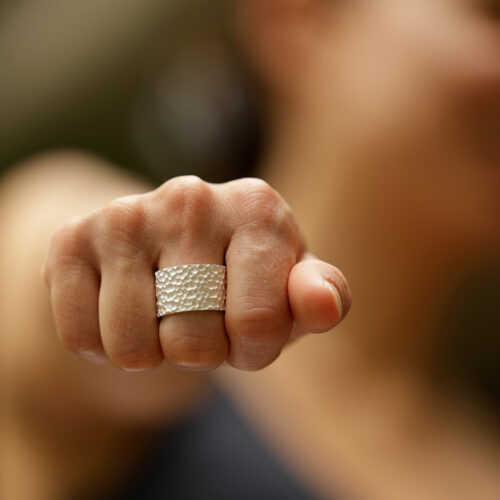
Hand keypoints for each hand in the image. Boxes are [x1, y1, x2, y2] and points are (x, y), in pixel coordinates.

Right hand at [43, 176, 350, 371]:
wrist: (172, 248)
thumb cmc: (244, 278)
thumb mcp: (291, 289)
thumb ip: (320, 296)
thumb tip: (322, 305)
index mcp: (257, 207)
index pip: (258, 323)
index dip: (252, 351)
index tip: (247, 330)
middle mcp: (191, 197)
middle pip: (192, 343)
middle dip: (202, 353)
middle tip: (203, 322)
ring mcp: (126, 214)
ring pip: (131, 347)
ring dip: (153, 354)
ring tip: (165, 316)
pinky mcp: (72, 237)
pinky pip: (79, 336)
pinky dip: (104, 347)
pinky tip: (124, 311)